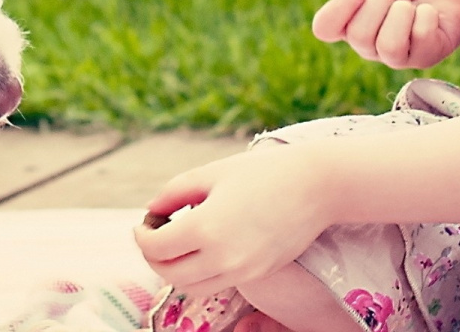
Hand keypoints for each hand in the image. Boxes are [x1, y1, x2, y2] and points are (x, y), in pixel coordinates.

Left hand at [132, 146, 331, 296]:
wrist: (318, 186)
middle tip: (155, 234)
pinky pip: (217, 283)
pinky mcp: (258, 274)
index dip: (142, 235)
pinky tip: (205, 247)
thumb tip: (152, 209)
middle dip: (153, 256)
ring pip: (192, 286)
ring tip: (178, 243)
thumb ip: (174, 191)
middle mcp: (223, 257)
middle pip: (169, 274)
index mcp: (206, 228)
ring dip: (176, 269)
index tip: (146, 221)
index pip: (155, 248)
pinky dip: (201, 273)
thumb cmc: (264, 172)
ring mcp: (243, 271)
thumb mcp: (212, 173)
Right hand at [311, 0, 459, 68]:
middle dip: (378, 3)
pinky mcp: (425, 57)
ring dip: (401, 14)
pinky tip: (429, 12)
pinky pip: (420, 39)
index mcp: (348, 19)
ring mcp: (396, 55)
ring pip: (388, 46)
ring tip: (408, 4)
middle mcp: (368, 43)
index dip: (338, 8)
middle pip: (358, 36)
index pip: (323, 28)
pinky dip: (426, 15)